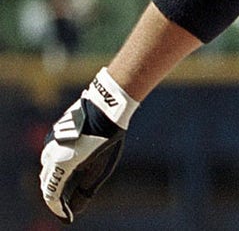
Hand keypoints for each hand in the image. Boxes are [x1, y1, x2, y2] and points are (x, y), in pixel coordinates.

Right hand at [39, 68, 138, 222]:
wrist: (105, 107)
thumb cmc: (106, 138)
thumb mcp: (100, 167)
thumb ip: (86, 188)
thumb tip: (77, 206)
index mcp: (61, 164)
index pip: (51, 193)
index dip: (58, 207)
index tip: (67, 215)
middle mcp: (50, 154)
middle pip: (46, 181)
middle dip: (55, 194)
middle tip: (67, 204)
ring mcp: (50, 142)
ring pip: (47, 166)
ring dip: (54, 178)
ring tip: (68, 186)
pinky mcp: (54, 133)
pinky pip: (50, 153)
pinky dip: (56, 164)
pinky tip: (69, 165)